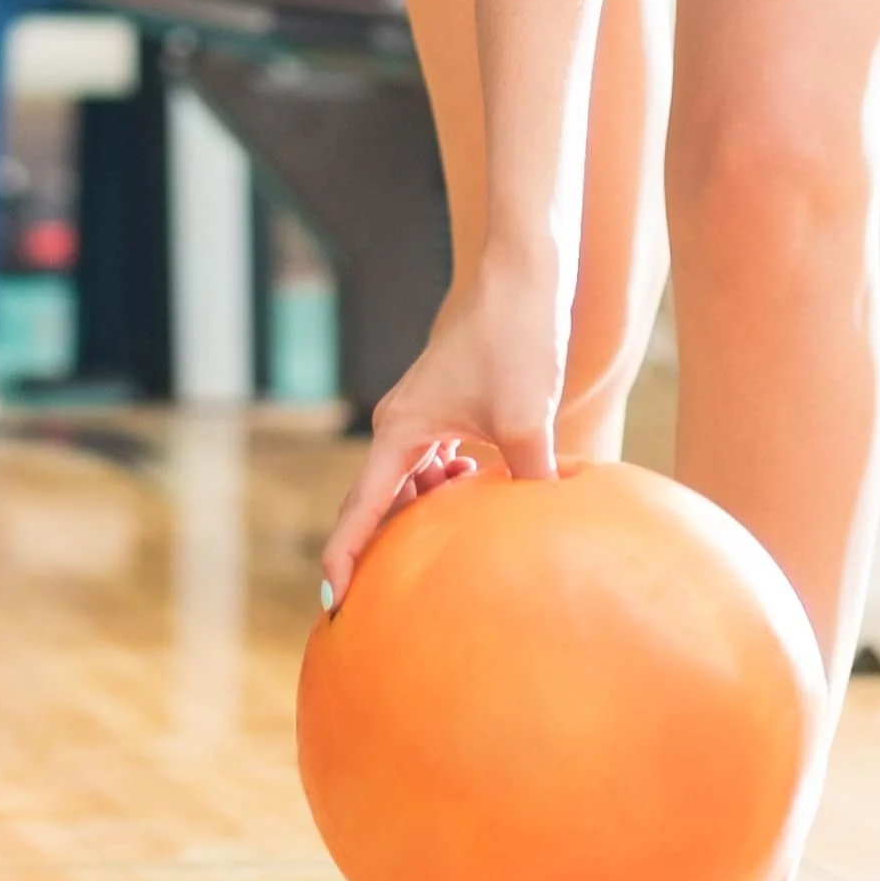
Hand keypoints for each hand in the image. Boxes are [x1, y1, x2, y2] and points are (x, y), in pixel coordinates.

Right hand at [318, 267, 563, 607]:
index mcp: (400, 431)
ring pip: (407, 481)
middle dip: (378, 547)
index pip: (361, 509)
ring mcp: (422, 413)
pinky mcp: (447, 403)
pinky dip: (445, 485)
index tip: (334, 604)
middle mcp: (400, 424)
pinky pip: (431, 460)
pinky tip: (478, 488)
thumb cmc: (517, 338)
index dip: (345, 557)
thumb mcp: (526, 419)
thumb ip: (529, 480)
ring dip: (421, 514)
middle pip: (376, 500)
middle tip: (382, 599)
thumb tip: (545, 534)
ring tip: (443, 549)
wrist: (524, 276)